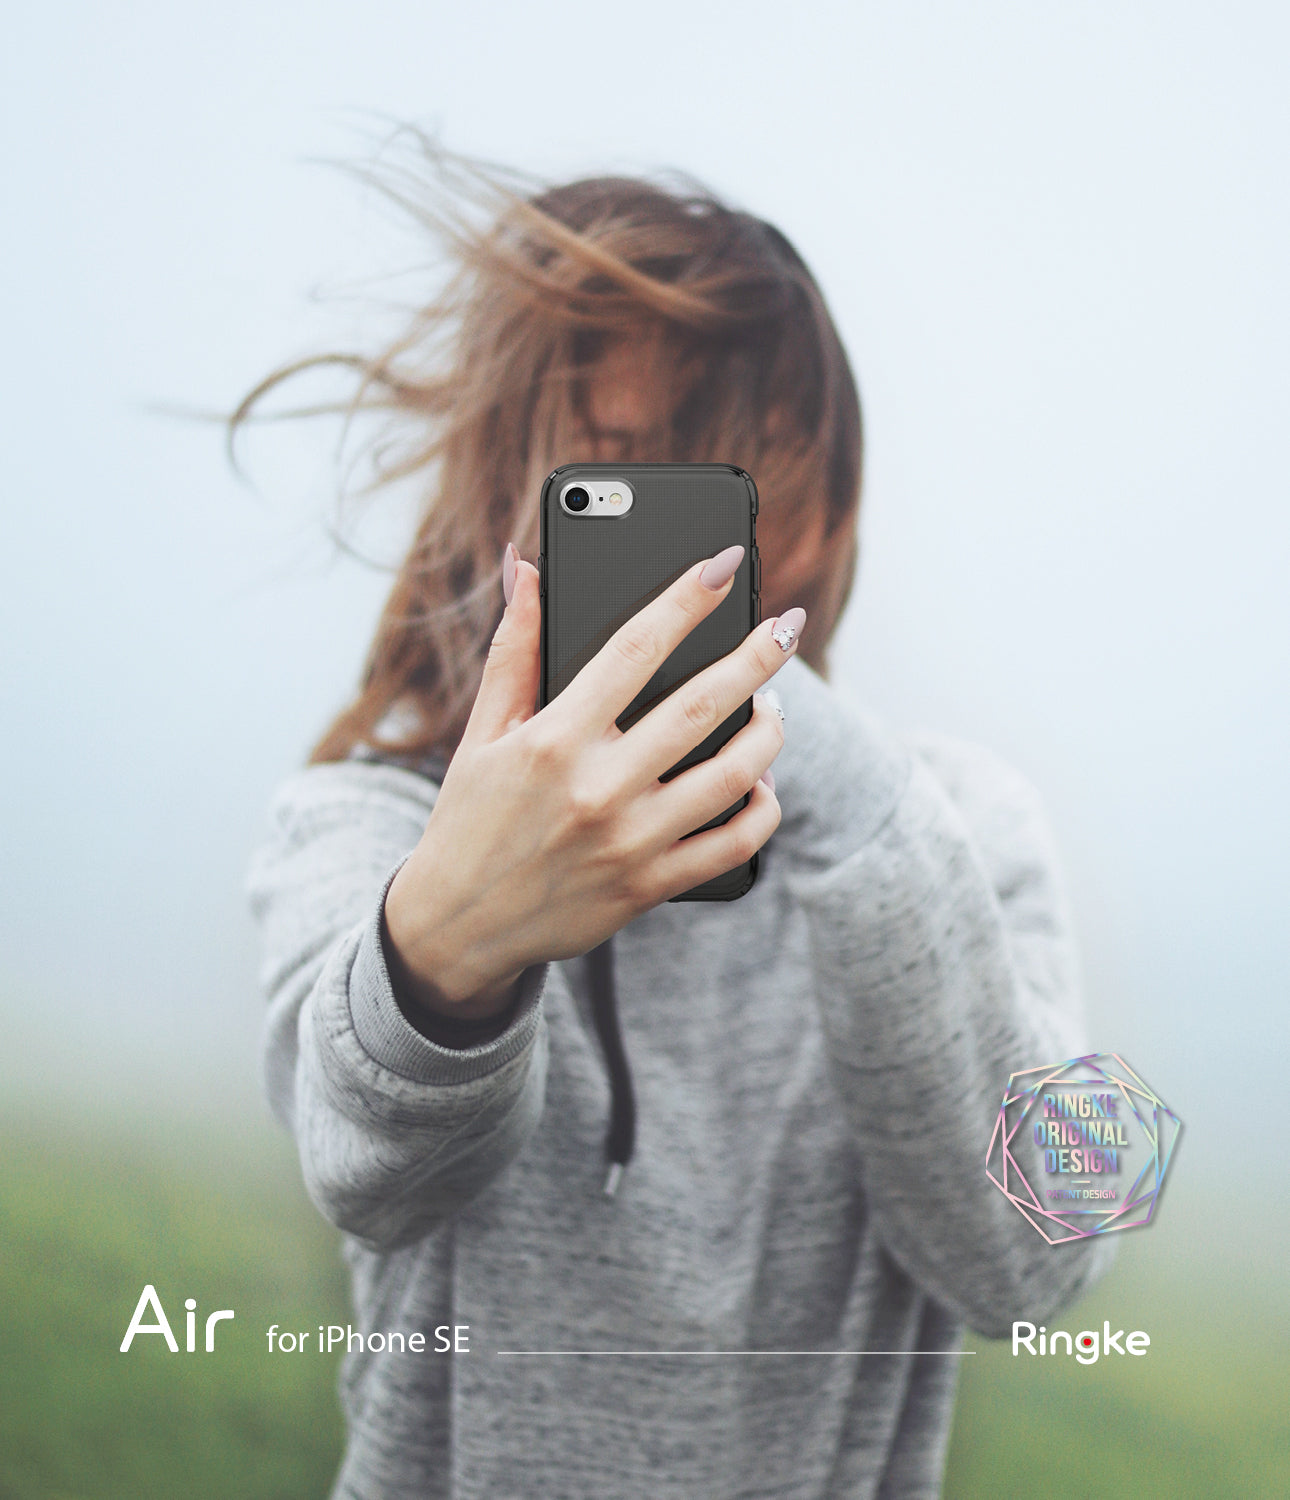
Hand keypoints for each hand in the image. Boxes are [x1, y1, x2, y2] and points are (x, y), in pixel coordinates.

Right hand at [383, 542, 804, 1020]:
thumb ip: (514, 648)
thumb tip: (527, 568)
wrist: (457, 925)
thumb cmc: (469, 819)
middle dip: (759, 655)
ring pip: (734, 775)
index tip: (723, 563)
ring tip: (772, 704)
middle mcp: (597, 788)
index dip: (686, 599)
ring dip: (768, 730)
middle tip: (787, 626)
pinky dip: (762, 808)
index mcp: (553, 739)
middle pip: (703, 704)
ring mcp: (629, 841)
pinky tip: (761, 780)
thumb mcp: (482, 732)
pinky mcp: (650, 885)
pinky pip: (734, 844)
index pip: (635, 648)